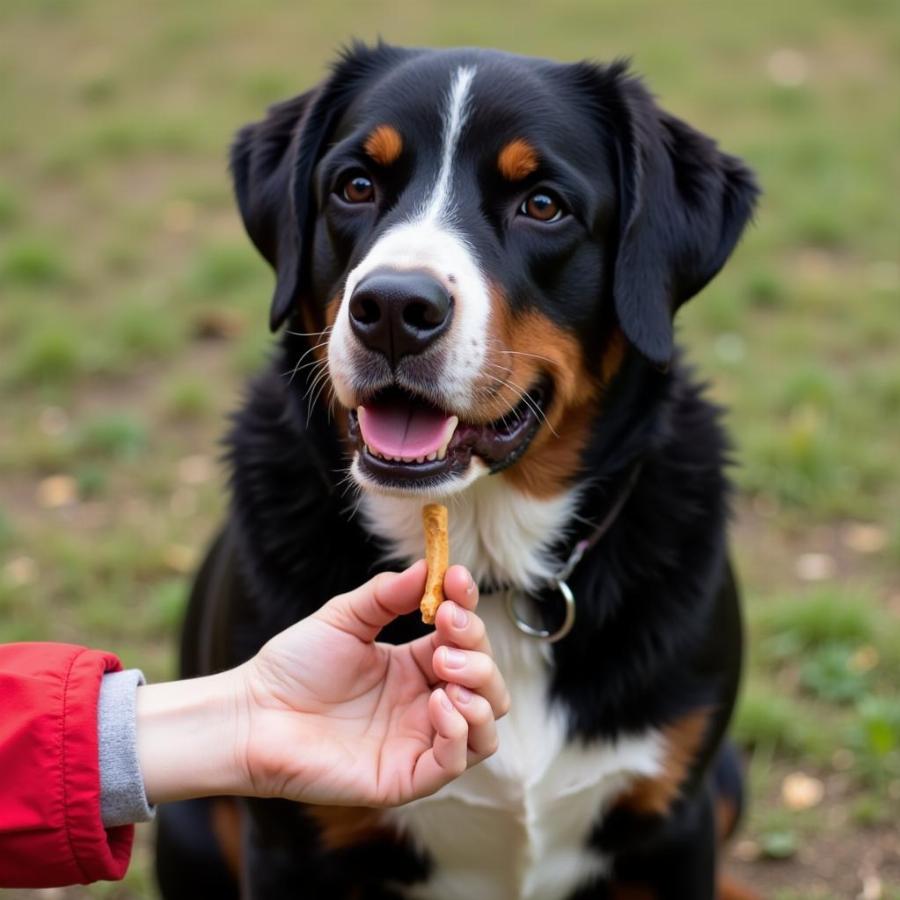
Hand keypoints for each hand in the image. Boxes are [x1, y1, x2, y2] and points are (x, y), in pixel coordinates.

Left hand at [137, 563, 508, 808]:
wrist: (253, 714)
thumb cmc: (293, 666)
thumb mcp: (344, 618)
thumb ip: (388, 594)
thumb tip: (431, 566)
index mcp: (414, 666)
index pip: (465, 641)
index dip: (469, 611)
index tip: (458, 580)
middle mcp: (424, 704)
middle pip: (486, 683)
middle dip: (478, 653)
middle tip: (445, 632)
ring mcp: (417, 742)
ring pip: (485, 727)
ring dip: (481, 692)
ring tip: (446, 668)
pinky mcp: (404, 777)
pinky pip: (454, 762)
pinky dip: (460, 731)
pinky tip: (438, 703)